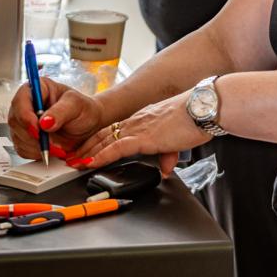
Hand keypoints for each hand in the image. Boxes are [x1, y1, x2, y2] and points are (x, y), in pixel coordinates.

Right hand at [7, 77, 104, 161]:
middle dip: (33, 136)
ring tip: (57, 146)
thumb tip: (44, 122)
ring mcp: (24, 123)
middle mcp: (26, 105)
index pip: (21, 100)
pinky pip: (22, 149)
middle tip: (52, 144)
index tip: (38, 130)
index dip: (26, 117)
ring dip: (36, 147)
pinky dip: (36, 154)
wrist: (88, 127)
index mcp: (37, 89)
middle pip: (16, 121)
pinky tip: (51, 150)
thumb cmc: (83, 110)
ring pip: (17, 137)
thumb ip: (61, 111)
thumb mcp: (77, 105)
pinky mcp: (25, 139)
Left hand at [72, 91, 210, 176]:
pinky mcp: (144, 137)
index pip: (115, 129)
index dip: (99, 139)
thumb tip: (166, 168)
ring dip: (88, 152)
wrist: (204, 108)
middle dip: (87, 146)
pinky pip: (116, 148)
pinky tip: (91, 162)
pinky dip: (101, 156)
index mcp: (144, 119)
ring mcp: (139, 128)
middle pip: (105, 134)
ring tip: (74, 162)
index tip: (88, 148)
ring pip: (106, 140)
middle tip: (72, 156)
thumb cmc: (196, 119)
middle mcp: (137, 121)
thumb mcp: (177, 140)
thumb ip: (168, 154)